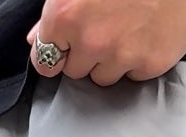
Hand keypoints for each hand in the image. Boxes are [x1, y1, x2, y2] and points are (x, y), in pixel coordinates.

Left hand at [27, 0, 185, 85]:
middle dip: (84, 54)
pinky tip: (144, 33)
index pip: (44, 61)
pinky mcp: (150, 64)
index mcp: (64, 16)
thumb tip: (36, 37)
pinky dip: (136, 60)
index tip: (63, 50)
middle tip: (103, 26)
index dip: (55, 53)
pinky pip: (133, 75)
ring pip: (103, 77)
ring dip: (110, 60)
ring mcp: (121, 56)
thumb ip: (55, 10)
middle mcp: (90, 41)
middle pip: (75, 71)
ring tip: (126, 28)